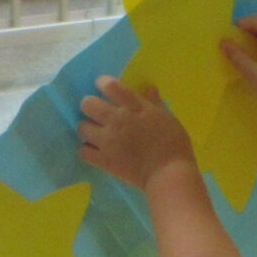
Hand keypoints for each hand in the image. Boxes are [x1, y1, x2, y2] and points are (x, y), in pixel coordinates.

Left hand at [77, 77, 195, 189]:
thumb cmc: (174, 144)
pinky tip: (95, 151)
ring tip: (95, 133)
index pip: (110, 86)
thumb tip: (149, 88)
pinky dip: (87, 150)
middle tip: (96, 112)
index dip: (102, 82)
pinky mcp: (103, 160)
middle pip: (88, 104)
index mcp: (134, 107)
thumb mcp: (167, 118)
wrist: (168, 174)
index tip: (102, 85)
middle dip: (89, 105)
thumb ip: (154, 103)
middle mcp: (117, 120)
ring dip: (87, 128)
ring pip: (82, 127)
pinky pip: (83, 151)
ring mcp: (108, 141)